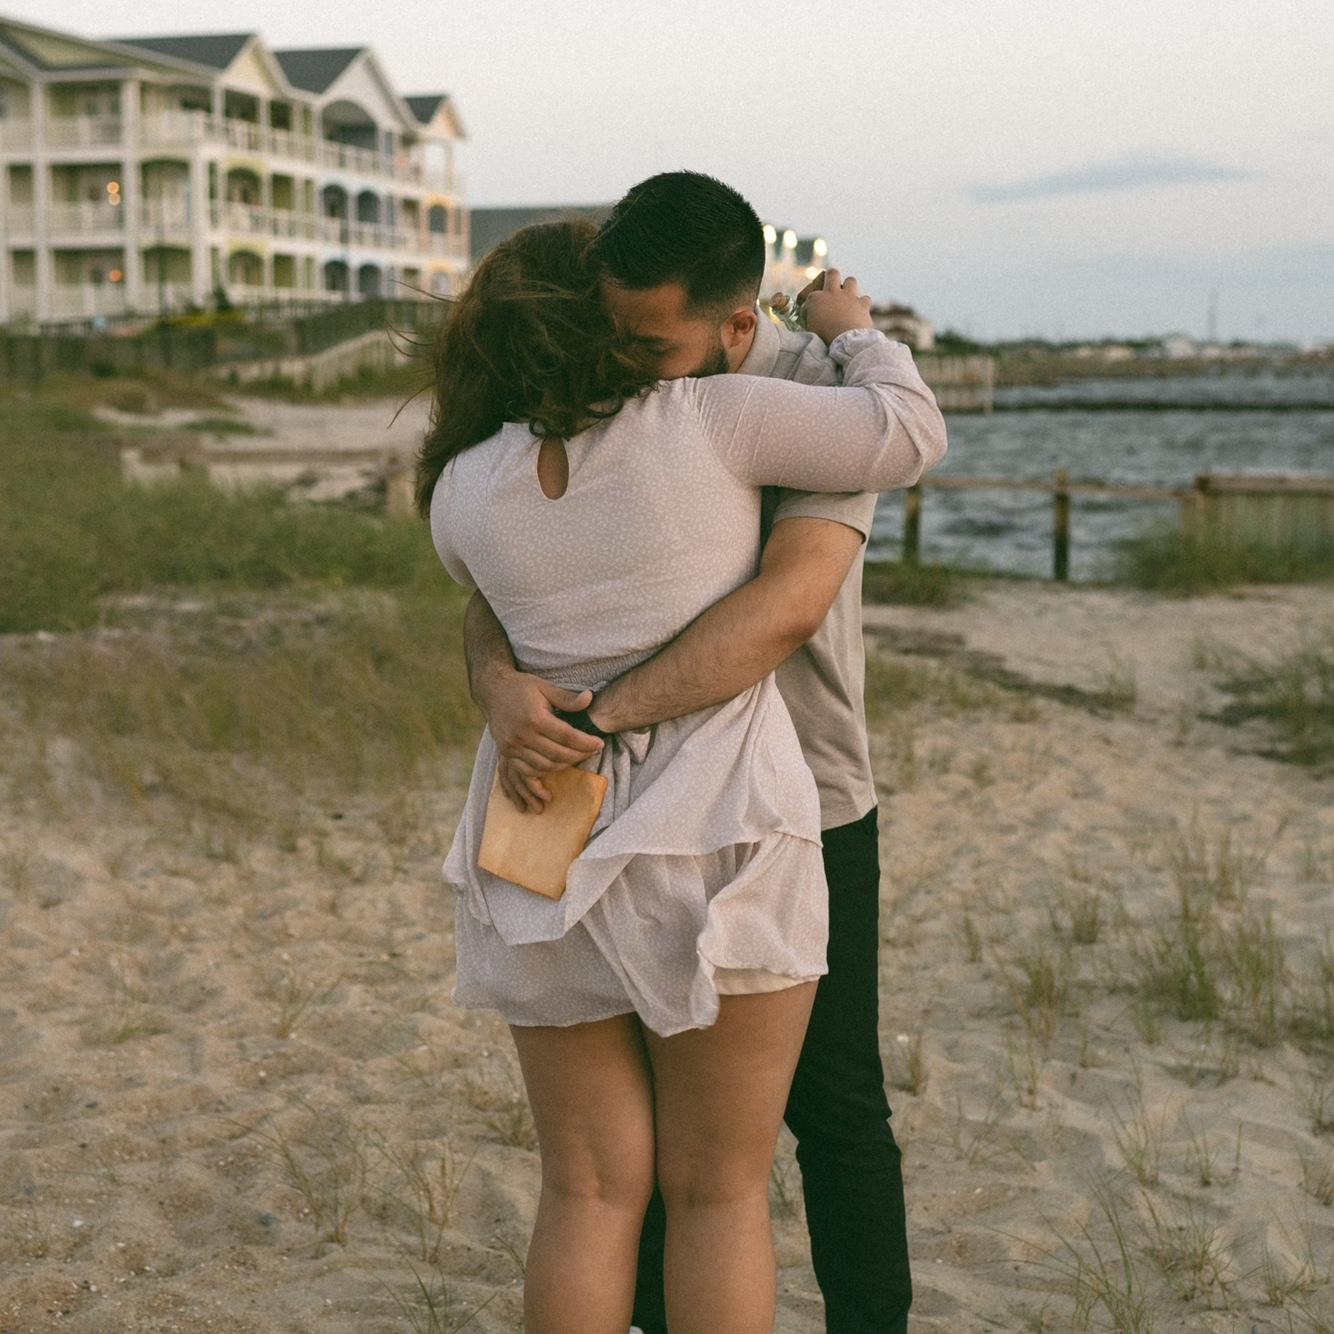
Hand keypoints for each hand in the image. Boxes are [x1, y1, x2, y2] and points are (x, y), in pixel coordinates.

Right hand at [477, 669, 603, 812]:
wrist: (493, 690)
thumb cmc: (522, 687)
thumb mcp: (545, 687)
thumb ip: (568, 698)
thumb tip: (589, 698)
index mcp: (535, 718)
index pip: (567, 736)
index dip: (586, 743)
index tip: (600, 744)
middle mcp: (523, 734)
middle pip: (558, 754)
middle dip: (579, 756)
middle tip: (592, 752)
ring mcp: (512, 746)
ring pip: (544, 766)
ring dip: (564, 766)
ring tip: (576, 758)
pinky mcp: (506, 752)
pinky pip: (528, 770)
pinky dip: (544, 772)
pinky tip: (556, 765)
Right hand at [800, 269, 873, 344]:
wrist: (845, 340)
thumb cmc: (823, 337)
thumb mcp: (809, 327)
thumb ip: (810, 318)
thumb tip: (812, 315)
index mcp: (816, 298)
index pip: (811, 294)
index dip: (811, 303)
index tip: (812, 313)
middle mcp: (832, 293)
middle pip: (832, 273)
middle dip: (831, 276)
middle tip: (831, 285)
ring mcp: (849, 297)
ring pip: (851, 280)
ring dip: (849, 287)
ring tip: (847, 297)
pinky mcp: (862, 304)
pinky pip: (864, 299)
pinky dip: (862, 304)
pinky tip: (859, 311)